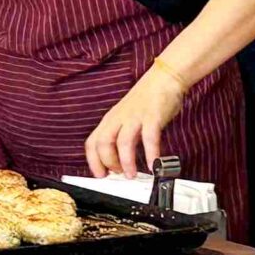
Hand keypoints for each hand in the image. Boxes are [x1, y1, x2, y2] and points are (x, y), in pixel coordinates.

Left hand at [87, 61, 188, 177]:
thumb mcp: (126, 119)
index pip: (92, 142)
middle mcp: (118, 119)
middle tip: (119, 175)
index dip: (93, 161)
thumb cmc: (146, 102)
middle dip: (108, 163)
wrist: (162, 79)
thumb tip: (122, 161)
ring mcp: (134, 117)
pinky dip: (151, 153)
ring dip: (126, 162)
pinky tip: (154, 164)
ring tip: (132, 175)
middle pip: (103, 143)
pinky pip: (149, 137)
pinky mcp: (152, 116)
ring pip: (122, 142)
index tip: (100, 175)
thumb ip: (123, 136)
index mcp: (109, 120)